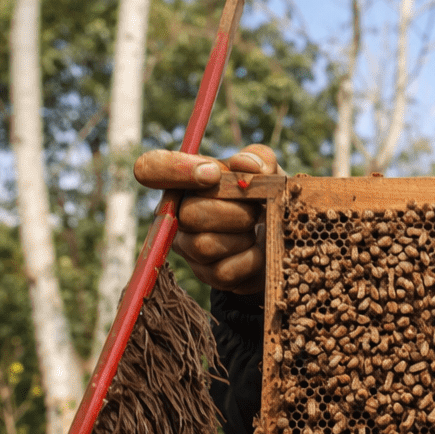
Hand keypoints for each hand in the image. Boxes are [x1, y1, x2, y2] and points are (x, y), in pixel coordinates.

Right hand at [133, 144, 282, 293]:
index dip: (174, 170)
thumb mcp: (267, 172)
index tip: (213, 174)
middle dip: (234, 211)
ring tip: (256, 228)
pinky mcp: (206, 274)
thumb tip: (245, 164)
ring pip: (203, 245)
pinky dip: (251, 259)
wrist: (283, 237)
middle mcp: (177, 213)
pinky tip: (260, 250)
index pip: (151, 168)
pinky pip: (224, 270)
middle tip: (256, 209)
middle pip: (189, 214)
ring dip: (242, 236)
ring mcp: (188, 246)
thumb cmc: (266, 197)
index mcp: (185, 180)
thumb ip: (258, 158)